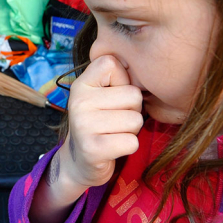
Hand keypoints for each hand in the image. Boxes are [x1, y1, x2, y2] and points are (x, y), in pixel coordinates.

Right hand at [58, 55, 143, 188]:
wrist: (81, 161)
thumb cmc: (101, 121)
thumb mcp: (102, 93)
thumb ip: (117, 74)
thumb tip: (143, 62)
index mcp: (81, 84)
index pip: (112, 63)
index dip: (123, 81)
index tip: (112, 95)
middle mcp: (78, 101)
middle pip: (133, 95)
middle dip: (132, 109)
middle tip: (114, 119)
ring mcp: (83, 125)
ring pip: (135, 119)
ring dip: (131, 130)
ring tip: (114, 132)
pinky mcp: (93, 149)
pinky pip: (131, 142)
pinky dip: (128, 146)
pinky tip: (113, 146)